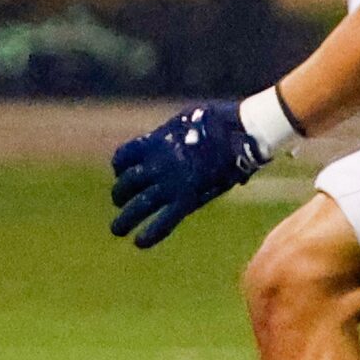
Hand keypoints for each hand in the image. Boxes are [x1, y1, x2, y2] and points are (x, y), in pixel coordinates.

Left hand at [108, 100, 272, 248]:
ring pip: (138, 205)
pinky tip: (140, 243)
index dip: (120, 166)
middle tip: (120, 202)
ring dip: (125, 220)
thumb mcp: (194, 117)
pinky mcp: (189, 198)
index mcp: (155, 142)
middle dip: (120, 194)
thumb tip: (196, 135)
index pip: (123, 157)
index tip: (124, 172)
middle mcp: (157, 164)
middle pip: (126, 184)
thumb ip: (187, 133)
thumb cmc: (224, 119)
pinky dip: (151, 234)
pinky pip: (165, 221)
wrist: (241, 130)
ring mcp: (171, 183)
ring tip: (118, 230)